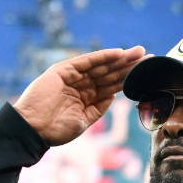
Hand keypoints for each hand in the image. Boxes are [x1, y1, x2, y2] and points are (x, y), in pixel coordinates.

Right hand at [14, 46, 147, 146]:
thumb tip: (114, 96)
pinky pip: (87, 61)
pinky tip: (119, 53)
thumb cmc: (55, 130)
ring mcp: (73, 76)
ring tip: (138, 52)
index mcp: (87, 98)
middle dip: (129, 66)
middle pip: (111, 73)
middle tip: (149, 57)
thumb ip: (98, 108)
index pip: (112, 86)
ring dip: (120, 58)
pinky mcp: (64, 69)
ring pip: (102, 65)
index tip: (146, 74)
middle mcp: (82, 85)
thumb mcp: (84, 121)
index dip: (129, 80)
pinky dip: (103, 57)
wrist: (33, 129)